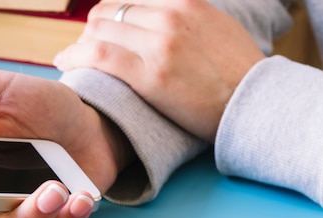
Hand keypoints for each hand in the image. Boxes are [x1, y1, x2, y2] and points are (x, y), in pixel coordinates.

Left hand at [54, 0, 264, 142]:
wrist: (258, 103)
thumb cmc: (240, 73)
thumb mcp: (216, 27)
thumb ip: (186, 19)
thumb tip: (162, 21)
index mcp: (184, 2)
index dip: (108, 14)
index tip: (100, 29)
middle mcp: (169, 15)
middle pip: (109, 11)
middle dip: (91, 30)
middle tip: (84, 48)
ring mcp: (159, 43)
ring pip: (98, 30)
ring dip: (79, 44)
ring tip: (71, 58)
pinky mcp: (150, 74)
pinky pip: (98, 55)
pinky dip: (74, 57)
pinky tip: (64, 64)